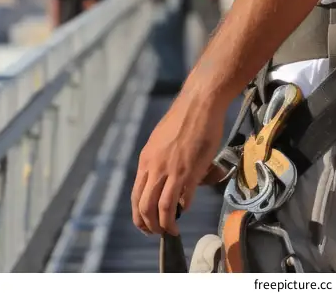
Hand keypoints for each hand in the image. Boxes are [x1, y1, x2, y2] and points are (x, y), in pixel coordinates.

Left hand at [131, 92, 224, 235]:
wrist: (199, 103)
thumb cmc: (182, 119)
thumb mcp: (160, 141)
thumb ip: (157, 162)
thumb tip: (160, 181)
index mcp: (146, 161)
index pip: (136, 197)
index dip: (140, 217)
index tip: (147, 225)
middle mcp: (155, 168)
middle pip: (145, 208)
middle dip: (150, 226)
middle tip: (158, 233)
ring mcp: (173, 170)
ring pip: (162, 208)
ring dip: (166, 224)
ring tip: (171, 230)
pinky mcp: (190, 170)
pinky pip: (183, 198)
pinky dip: (183, 208)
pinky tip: (186, 208)